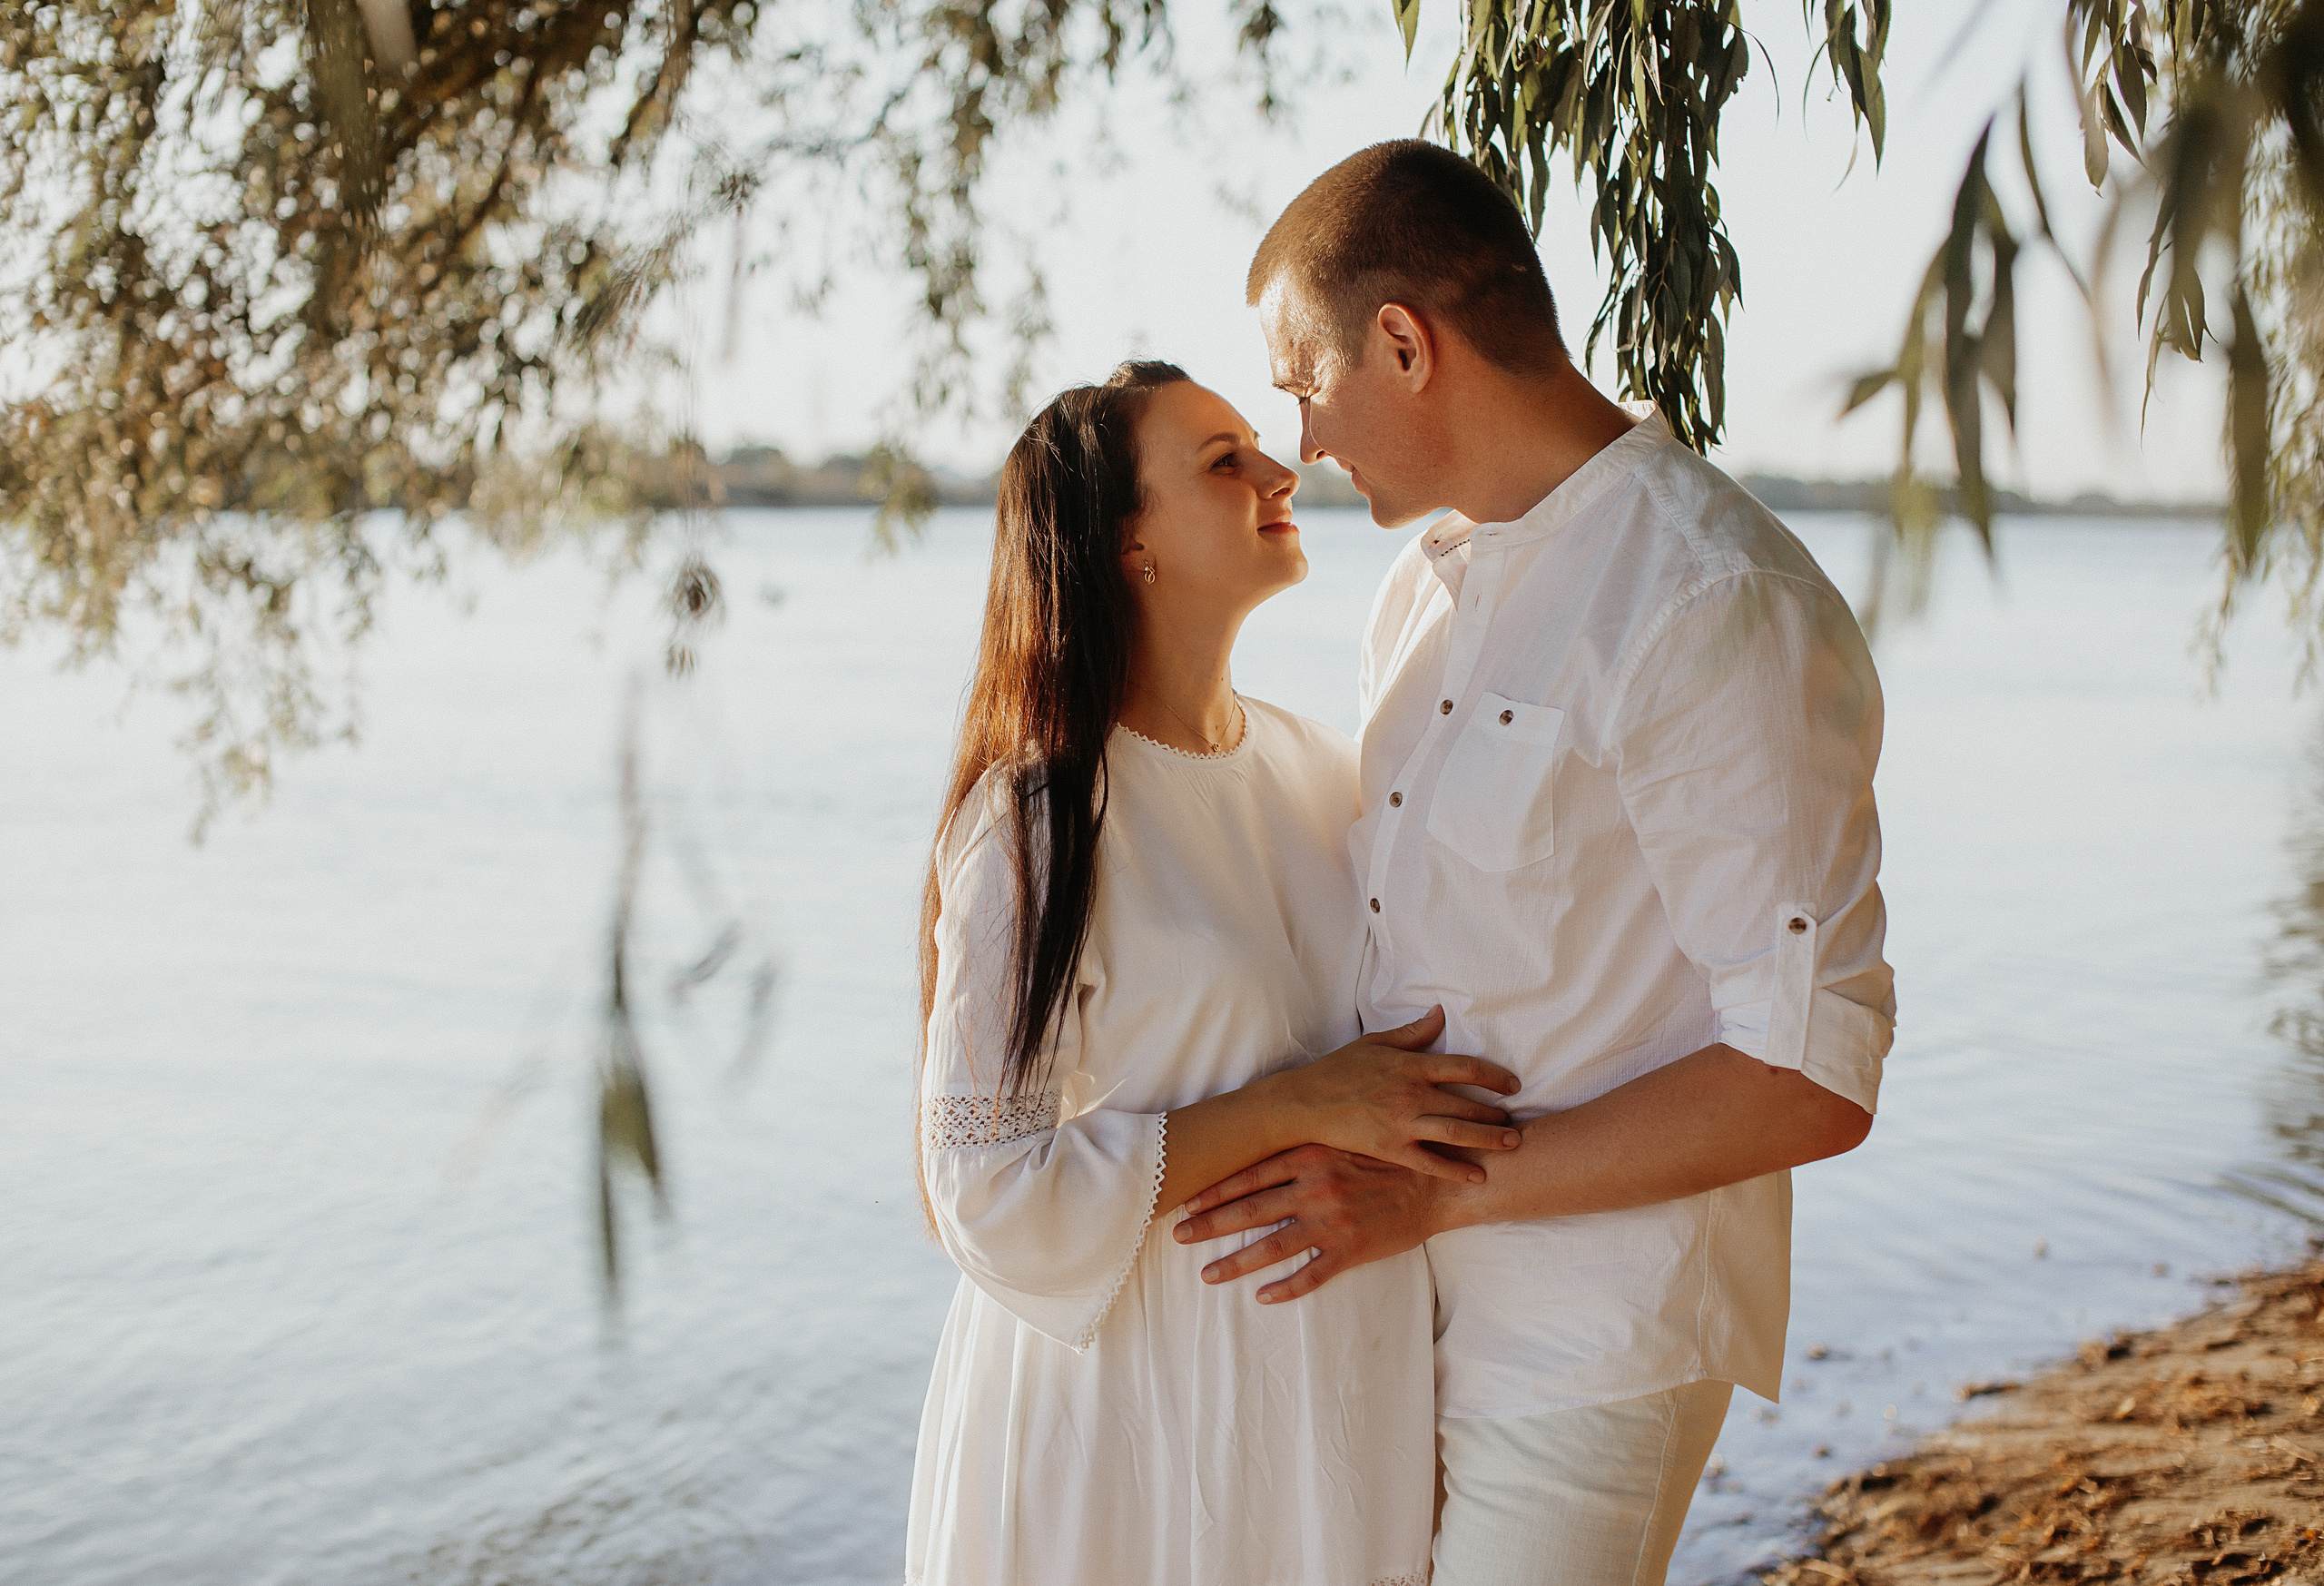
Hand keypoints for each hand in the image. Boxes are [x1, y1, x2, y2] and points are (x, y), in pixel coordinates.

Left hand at [1170, 1144, 1455, 1302]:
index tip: (1185, 1200)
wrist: (1441, 1179)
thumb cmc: (1392, 1155)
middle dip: (1209, 1225)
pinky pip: (1312, 1274)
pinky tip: (1264, 1297)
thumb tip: (1271, 1145)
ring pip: (1271, 1247)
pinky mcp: (1352, 1250)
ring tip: (1207, 1274)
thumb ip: (1309, 1144)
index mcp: (1310, 1156)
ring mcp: (1331, 1222)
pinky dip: (1286, 1288)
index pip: (1249, 1174)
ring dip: (1235, 1263)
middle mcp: (1314, 1189)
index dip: (1214, 1190)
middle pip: (1249, 1211)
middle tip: (1177, 1235)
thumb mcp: (1346, 1137)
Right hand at [1270, 1006, 1520, 1184]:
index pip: (1465, 1068)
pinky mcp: (1392, 1149)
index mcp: (1411, 1066)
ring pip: (1457, 1132)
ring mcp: (1403, 1124)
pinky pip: (1432, 1163)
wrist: (1306, 1103)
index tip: (1513, 1085)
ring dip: (1488, 1139)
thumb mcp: (1376, 1043)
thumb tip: (1440, 1014)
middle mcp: (1413, 1094)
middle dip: (1496, 1113)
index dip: (1494, 1076)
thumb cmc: (1339, 1069)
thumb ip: (1413, 1033)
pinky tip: (1478, 1176)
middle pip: (1468, 1103)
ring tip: (1511, 1143)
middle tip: (1516, 1121)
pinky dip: (1457, 1170)